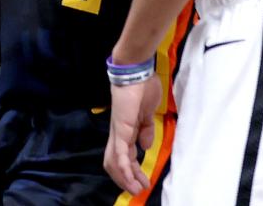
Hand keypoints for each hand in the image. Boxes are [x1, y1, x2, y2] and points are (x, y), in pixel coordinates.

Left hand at [104, 76, 160, 193]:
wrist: (136, 72)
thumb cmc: (143, 88)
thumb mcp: (148, 114)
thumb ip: (146, 129)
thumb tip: (145, 146)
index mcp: (126, 130)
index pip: (125, 156)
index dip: (133, 171)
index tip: (144, 182)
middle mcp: (119, 133)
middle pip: (116, 162)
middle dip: (127, 179)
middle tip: (140, 189)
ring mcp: (118, 132)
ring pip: (114, 161)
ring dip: (125, 178)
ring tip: (137, 189)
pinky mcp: (120, 129)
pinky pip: (119, 153)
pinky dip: (124, 168)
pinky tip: (130, 178)